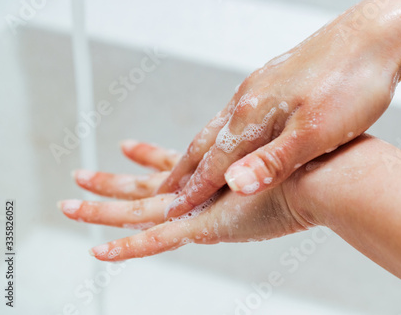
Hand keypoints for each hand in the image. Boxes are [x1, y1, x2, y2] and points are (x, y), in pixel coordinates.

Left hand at [58, 140, 311, 260]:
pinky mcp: (205, 227)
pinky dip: (128, 248)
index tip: (130, 147)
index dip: (149, 157)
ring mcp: (201, 207)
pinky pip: (157, 242)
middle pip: (147, 188)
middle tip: (83, 174)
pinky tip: (100, 252)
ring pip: (140, 211)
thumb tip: (294, 158)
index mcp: (219, 174)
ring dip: (104, 206)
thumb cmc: (316, 169)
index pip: (174, 166)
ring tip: (74, 196)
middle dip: (113, 182)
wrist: (326, 173)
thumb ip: (278, 162)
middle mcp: (204, 188)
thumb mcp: (288, 163)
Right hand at [156, 0, 400, 218]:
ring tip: (189, 167)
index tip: (170, 211)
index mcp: (254, 114)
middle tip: (163, 191)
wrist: (379, 34)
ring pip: (220, 125)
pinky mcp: (277, 79)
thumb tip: (233, 185)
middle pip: (207, 141)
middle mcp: (250, 98)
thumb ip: (273, 161)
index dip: (192, 190)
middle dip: (184, 171)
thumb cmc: (353, 84)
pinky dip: (223, 132)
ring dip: (201, 151)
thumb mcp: (317, 132)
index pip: (213, 162)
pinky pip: (238, 113)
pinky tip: (231, 134)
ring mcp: (262, 86)